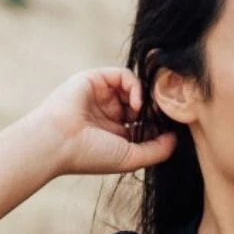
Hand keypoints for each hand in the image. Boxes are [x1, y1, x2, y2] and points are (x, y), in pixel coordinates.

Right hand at [32, 68, 177, 176]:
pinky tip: (135, 102)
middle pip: (143, 105)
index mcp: (116, 135)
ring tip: (146, 112)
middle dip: (155, 110)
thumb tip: (175, 138)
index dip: (159, 125)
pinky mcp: (95, 79)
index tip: (170, 130)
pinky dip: (135, 87)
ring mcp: (102, 97)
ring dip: (146, 99)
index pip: (145, 124)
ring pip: (135, 89)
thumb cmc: (91, 155)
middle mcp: (110, 115)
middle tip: (164, 117)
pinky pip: (124, 75)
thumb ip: (157, 150)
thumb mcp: (131, 158)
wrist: (58, 141)